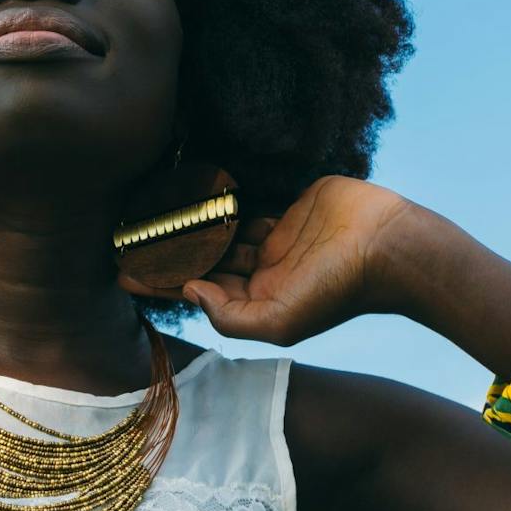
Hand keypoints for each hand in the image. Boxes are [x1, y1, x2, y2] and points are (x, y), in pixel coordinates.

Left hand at [117, 174, 413, 344]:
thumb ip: (231, 315)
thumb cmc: (339, 288)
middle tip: (125, 239)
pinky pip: (246, 203)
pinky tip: (192, 191)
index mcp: (258, 302)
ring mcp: (275, 238)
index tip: (121, 275)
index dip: (160, 284)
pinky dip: (220, 199)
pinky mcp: (288, 207)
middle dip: (167, 253)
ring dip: (189, 224)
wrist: (389, 245)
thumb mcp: (280, 320)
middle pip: (203, 261)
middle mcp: (262, 272)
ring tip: (150, 214)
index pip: (197, 291)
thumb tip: (190, 292)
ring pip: (221, 231)